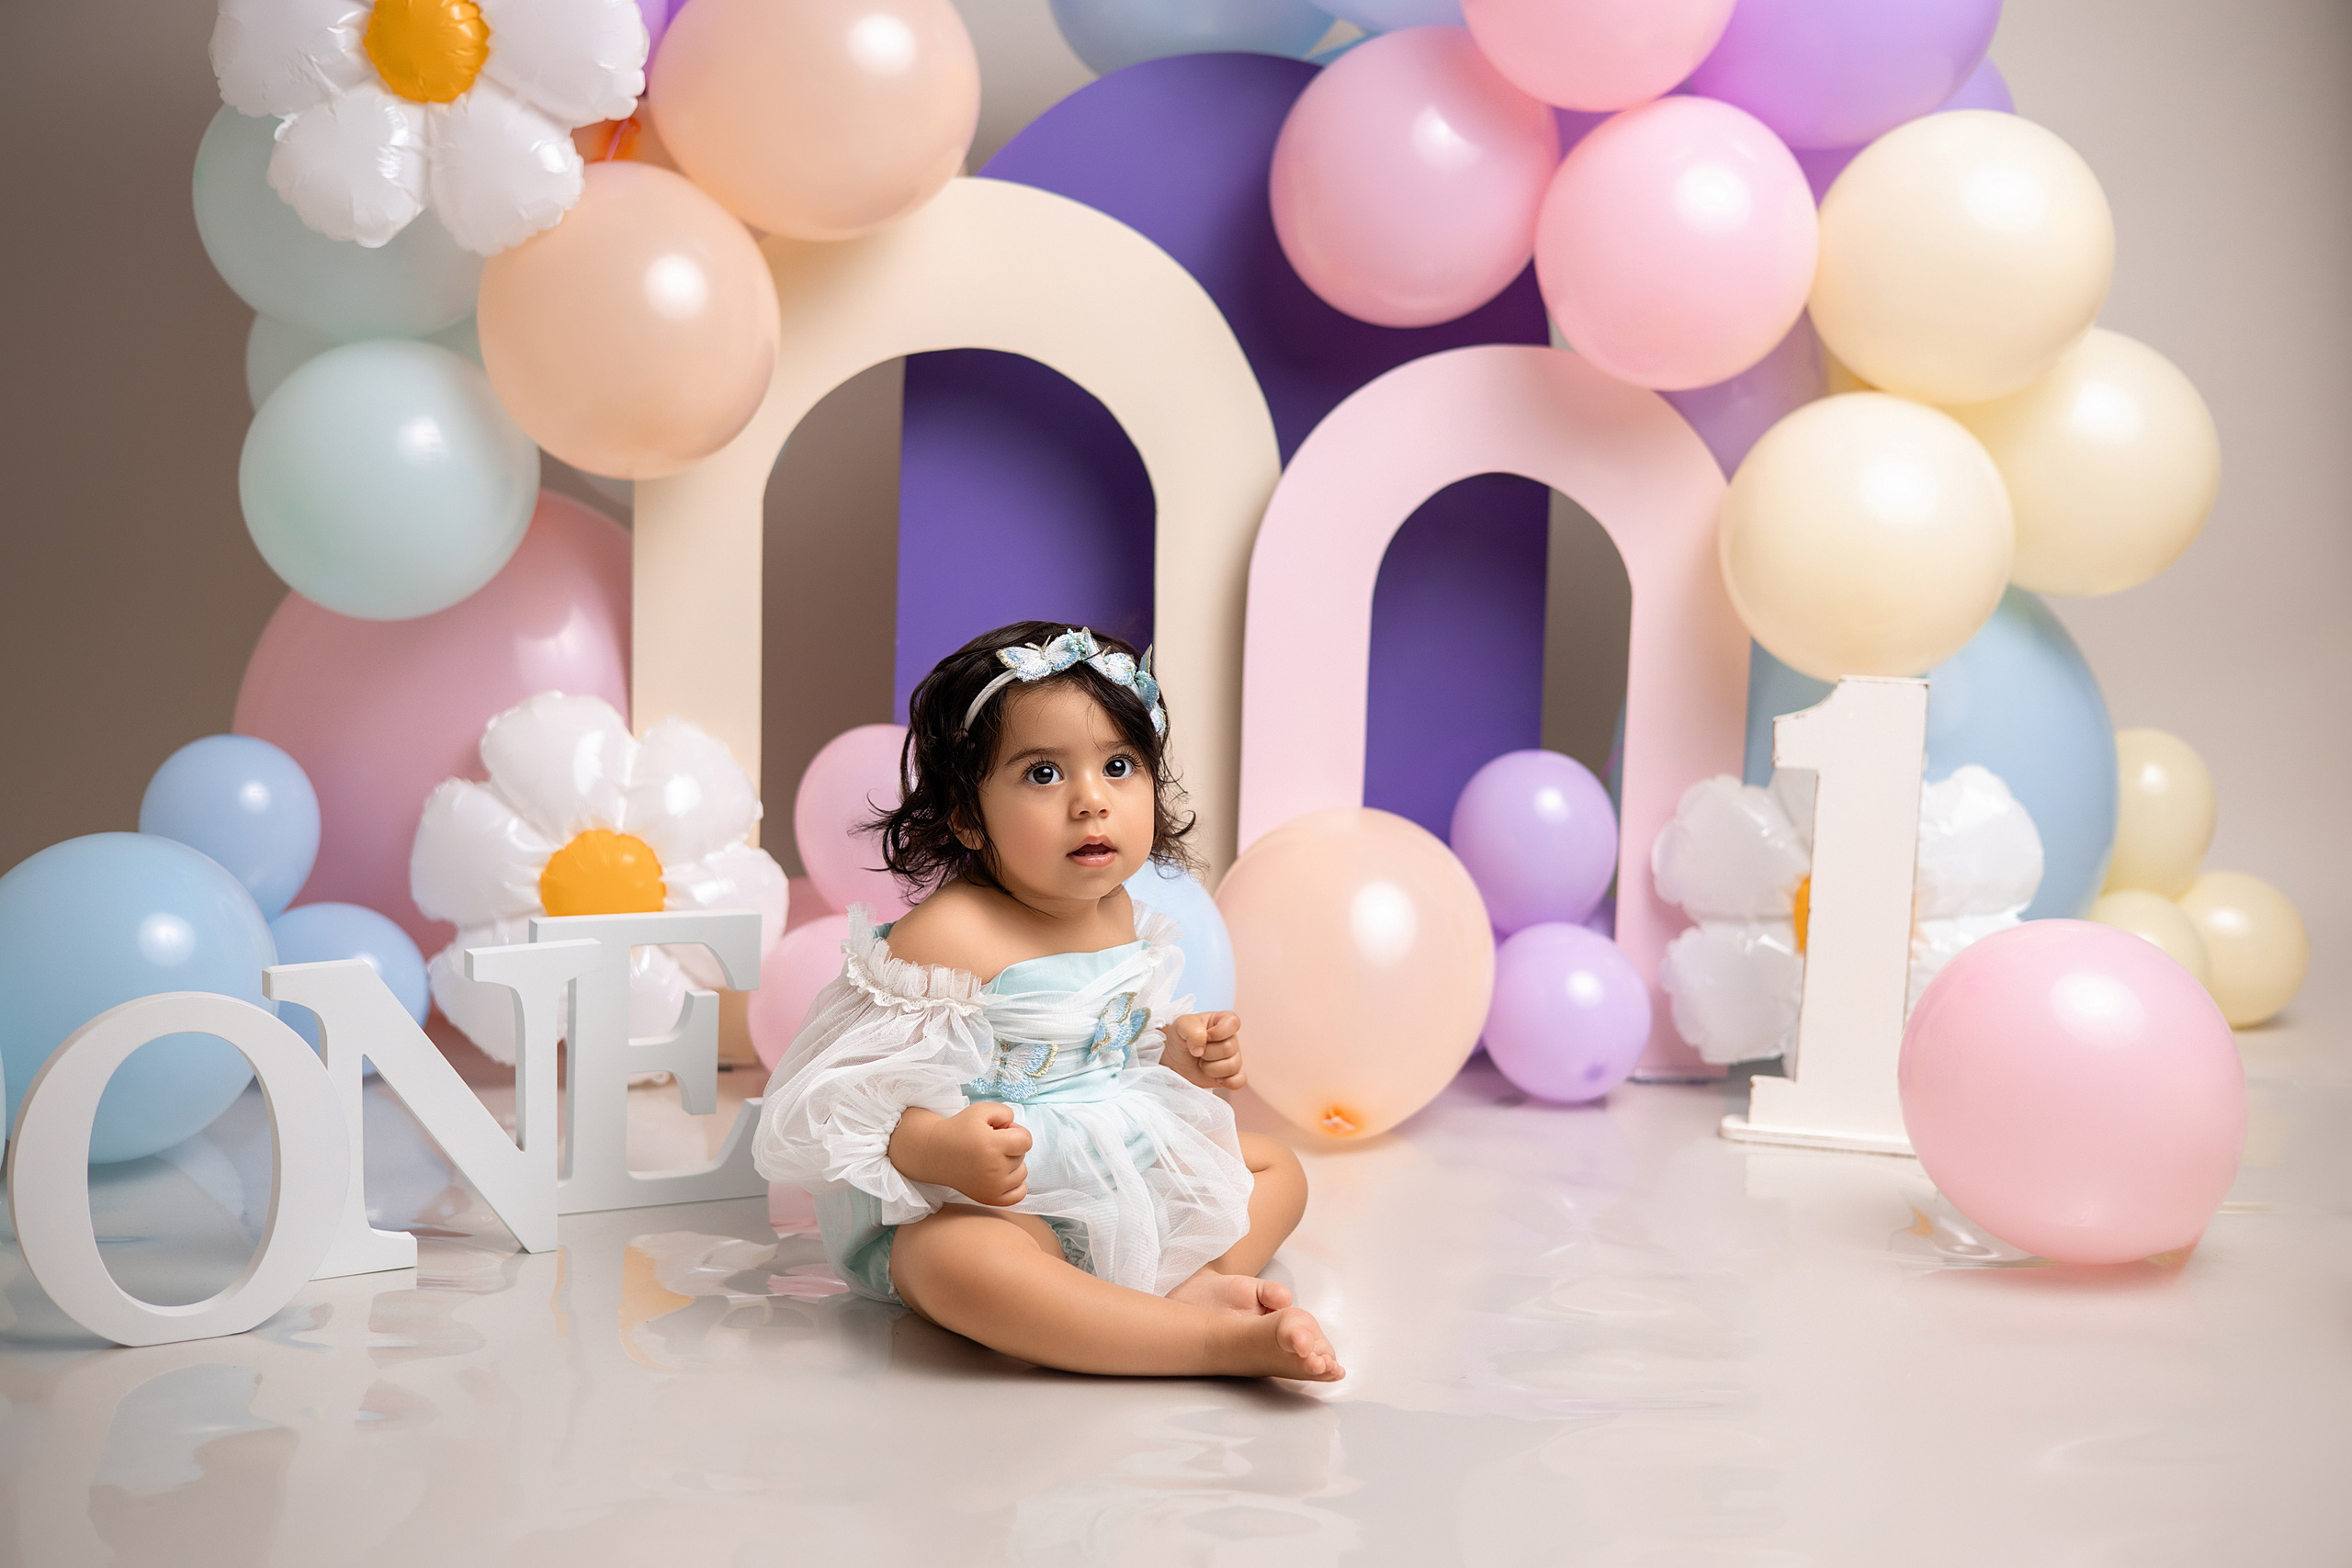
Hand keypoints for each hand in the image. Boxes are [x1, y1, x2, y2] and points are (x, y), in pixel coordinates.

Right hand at [891, 1102, 1030, 1205]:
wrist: (936, 1153)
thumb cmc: (959, 1129)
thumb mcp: (981, 1110)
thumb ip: (1006, 1113)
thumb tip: (1016, 1129)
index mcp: (992, 1145)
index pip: (1026, 1141)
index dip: (1016, 1131)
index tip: (1001, 1131)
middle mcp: (993, 1169)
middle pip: (1022, 1155)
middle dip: (1011, 1147)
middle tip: (990, 1144)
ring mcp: (992, 1187)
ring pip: (1022, 1173)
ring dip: (1012, 1164)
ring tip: (992, 1158)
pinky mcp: (989, 1198)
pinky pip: (1019, 1194)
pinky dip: (1015, 1185)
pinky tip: (1001, 1175)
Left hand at [1166, 1011, 1244, 1088]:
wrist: (1174, 1060)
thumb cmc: (1180, 1038)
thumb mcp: (1181, 1026)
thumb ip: (1192, 1032)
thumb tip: (1200, 1050)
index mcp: (1222, 1021)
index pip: (1233, 1022)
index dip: (1218, 1032)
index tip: (1205, 1036)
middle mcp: (1231, 1039)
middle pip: (1229, 1048)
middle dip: (1207, 1053)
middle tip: (1197, 1052)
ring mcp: (1233, 1058)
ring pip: (1232, 1066)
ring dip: (1210, 1068)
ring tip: (1201, 1064)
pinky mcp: (1230, 1075)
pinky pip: (1240, 1080)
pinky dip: (1230, 1082)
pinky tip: (1218, 1080)